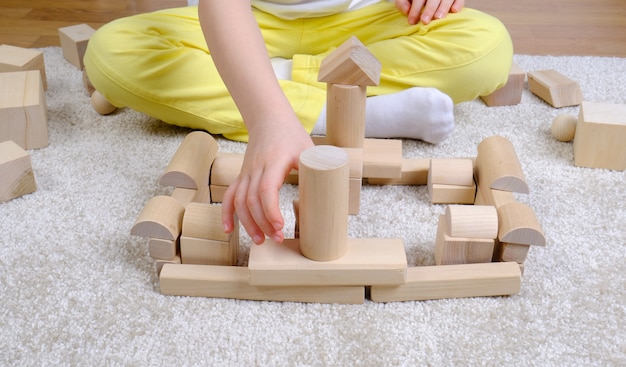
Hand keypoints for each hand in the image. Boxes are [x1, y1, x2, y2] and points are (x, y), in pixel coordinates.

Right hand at [222, 118, 313, 244]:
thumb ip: (315, 169)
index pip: (266, 189)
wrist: (269, 119)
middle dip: (262, 223)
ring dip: (247, 223)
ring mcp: (246, 173)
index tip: (280, 226)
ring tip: (260, 240)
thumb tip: (327, 194)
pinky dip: (227, 213)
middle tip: (277, 238)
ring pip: (239, 201)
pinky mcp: (242, 177)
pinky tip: (229, 229)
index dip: (270, 210)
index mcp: (273, 162)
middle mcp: (256, 169)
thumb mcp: (307, 149)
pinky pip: (229, 196)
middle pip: (251, 200)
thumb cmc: (291, 134)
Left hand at [395, 0, 464, 24]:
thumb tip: (407, 11)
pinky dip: (458, 4)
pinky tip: (454, 11)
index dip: (415, 9)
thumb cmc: (413, 0)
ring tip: (438, 18)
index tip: (412, 22)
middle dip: (429, 9)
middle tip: (425, 21)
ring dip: (443, 8)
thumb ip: (402, 3)